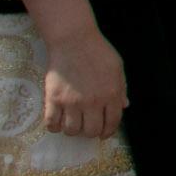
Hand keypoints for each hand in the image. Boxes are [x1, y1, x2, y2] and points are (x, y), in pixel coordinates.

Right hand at [40, 21, 127, 141]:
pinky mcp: (53, 100)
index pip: (112, 123)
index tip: (103, 134)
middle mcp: (93, 102)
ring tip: (72, 121)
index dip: (108, 132)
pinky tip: (58, 121)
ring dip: (72, 130)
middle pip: (91, 131)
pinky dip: (54, 127)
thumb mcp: (117, 68)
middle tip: (87, 126)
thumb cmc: (98, 52)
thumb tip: (124, 106)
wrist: (74, 41)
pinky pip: (51, 124)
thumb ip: (121, 89)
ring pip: (71, 131)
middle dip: (90, 132)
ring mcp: (72, 102)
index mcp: (111, 94)